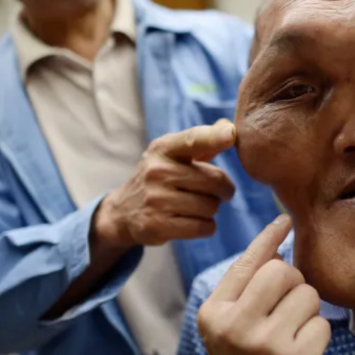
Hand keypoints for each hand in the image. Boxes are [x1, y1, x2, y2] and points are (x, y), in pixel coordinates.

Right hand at [93, 119, 237, 247]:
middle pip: (215, 180)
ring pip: (211, 206)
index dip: (214, 137)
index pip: (193, 139)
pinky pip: (203, 227)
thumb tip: (229, 127)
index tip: (230, 134)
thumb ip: (202, 141)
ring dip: (212, 209)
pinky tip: (193, 221)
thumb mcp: (172, 154)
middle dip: (225, 189)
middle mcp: (157, 171)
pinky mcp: (157, 226)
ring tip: (197, 206)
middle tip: (219, 193)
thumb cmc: (159, 178)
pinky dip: (207, 227)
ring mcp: (156, 199)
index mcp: (163, 148)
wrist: (123, 212)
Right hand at [197, 215, 330, 354]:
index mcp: (213, 313)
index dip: (268, 238)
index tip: (285, 220)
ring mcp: (262, 345)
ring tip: (292, 336)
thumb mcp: (231, 327)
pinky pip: (322, 325)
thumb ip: (246, 289)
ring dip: (308, 312)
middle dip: (294, 284)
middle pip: (282, 271)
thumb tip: (277, 247)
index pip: (246, 263)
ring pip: (307, 295)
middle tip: (287, 309)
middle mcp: (233, 327)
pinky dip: (318, 338)